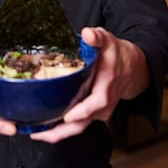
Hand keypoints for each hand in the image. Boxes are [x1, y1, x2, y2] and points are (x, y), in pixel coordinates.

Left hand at [31, 26, 148, 142]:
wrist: (131, 68)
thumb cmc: (116, 55)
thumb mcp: (108, 41)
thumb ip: (97, 37)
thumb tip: (87, 34)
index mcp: (107, 86)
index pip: (98, 102)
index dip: (83, 111)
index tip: (67, 116)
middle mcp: (103, 103)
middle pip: (83, 123)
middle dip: (61, 131)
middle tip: (39, 133)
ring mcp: (98, 112)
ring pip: (78, 127)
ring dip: (58, 133)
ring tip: (36, 134)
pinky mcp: (92, 115)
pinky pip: (77, 125)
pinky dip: (61, 129)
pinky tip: (44, 129)